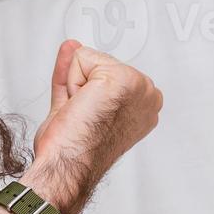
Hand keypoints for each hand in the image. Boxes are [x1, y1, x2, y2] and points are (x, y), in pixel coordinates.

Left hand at [28, 40, 162, 213]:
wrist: (66, 166)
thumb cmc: (70, 150)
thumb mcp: (71, 105)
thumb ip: (73, 73)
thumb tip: (71, 46)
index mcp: (144, 105)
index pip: (103, 74)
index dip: (83, 92)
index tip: (86, 118)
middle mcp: (148, 95)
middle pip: (98, 63)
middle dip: (80, 87)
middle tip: (81, 117)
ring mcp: (139, 86)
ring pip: (90, 60)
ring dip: (75, 87)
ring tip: (81, 114)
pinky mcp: (124, 80)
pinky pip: (82, 58)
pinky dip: (71, 82)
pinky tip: (80, 106)